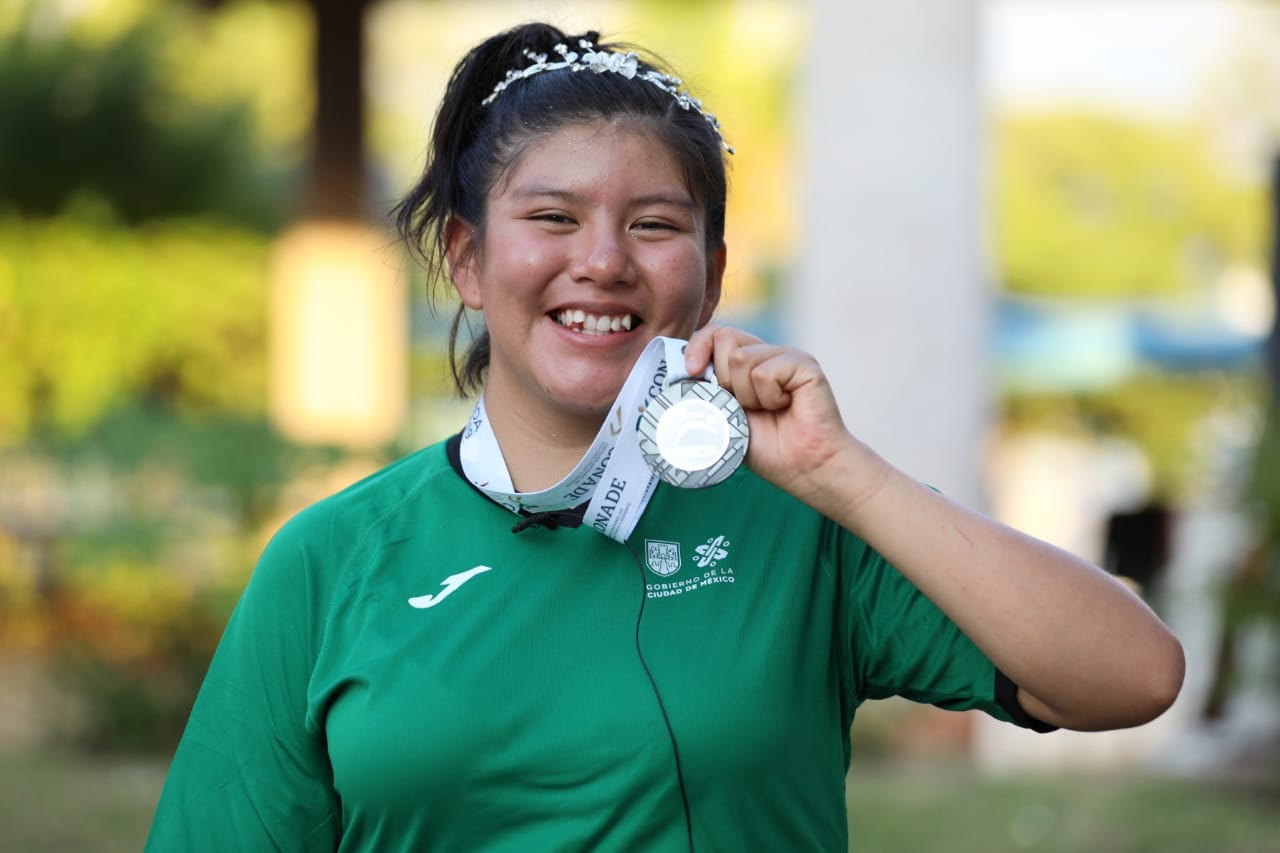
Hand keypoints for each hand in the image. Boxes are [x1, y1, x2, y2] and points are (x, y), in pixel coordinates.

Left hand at [683, 326, 889, 508]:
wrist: (801, 466)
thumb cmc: (765, 446)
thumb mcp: (723, 416)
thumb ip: (707, 391)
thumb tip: (682, 375)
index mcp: (745, 363)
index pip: (714, 334)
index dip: (697, 347)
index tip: (691, 371)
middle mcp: (765, 354)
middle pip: (724, 338)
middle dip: (723, 379)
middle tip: (743, 405)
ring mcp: (786, 356)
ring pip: (740, 358)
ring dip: (746, 395)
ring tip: (768, 410)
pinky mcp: (804, 364)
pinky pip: (764, 372)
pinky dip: (768, 398)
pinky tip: (784, 407)